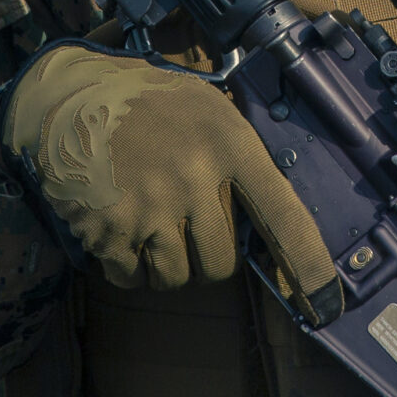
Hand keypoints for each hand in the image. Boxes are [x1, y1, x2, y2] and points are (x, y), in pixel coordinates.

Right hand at [0, 44, 338, 313]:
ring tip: (150, 220)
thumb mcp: (207, 104)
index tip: (328, 301)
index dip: (307, 263)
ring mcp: (151, 208)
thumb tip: (269, 216)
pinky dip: (129, 266)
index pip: (282, 215)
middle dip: (208, 256)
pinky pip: (133, 279)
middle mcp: (195, 179)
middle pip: (221, 264)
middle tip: (186, 225)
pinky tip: (120, 226)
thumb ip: (239, 152)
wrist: (68, 95)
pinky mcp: (109, 231)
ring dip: (167, 264)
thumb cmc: (147, 99)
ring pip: (177, 277)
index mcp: (229, 144)